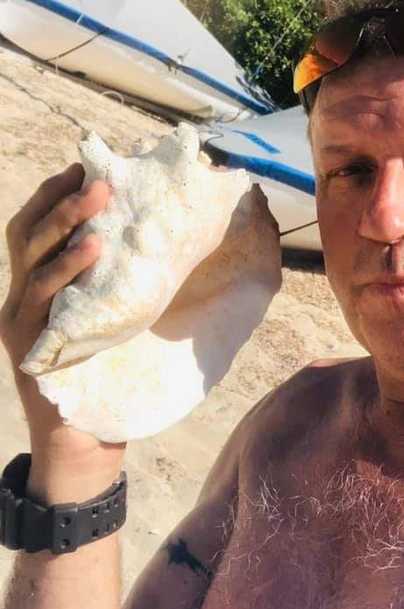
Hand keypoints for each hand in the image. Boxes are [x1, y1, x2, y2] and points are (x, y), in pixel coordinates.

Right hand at [0, 164, 123, 485]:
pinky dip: (67, 269)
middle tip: (97, 175)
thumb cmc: (108, 375)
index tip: (85, 166)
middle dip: (61, 201)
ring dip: (65, 224)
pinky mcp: (28, 345)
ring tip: (97, 199)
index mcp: (40, 287)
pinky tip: (93, 250)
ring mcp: (21, 321)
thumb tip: (176, 248)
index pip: (36, 229)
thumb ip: (122, 286)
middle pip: (29, 235)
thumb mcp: (114, 320)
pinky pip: (43, 299)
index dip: (54, 195)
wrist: (83, 442)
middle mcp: (23, 298)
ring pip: (33, 260)